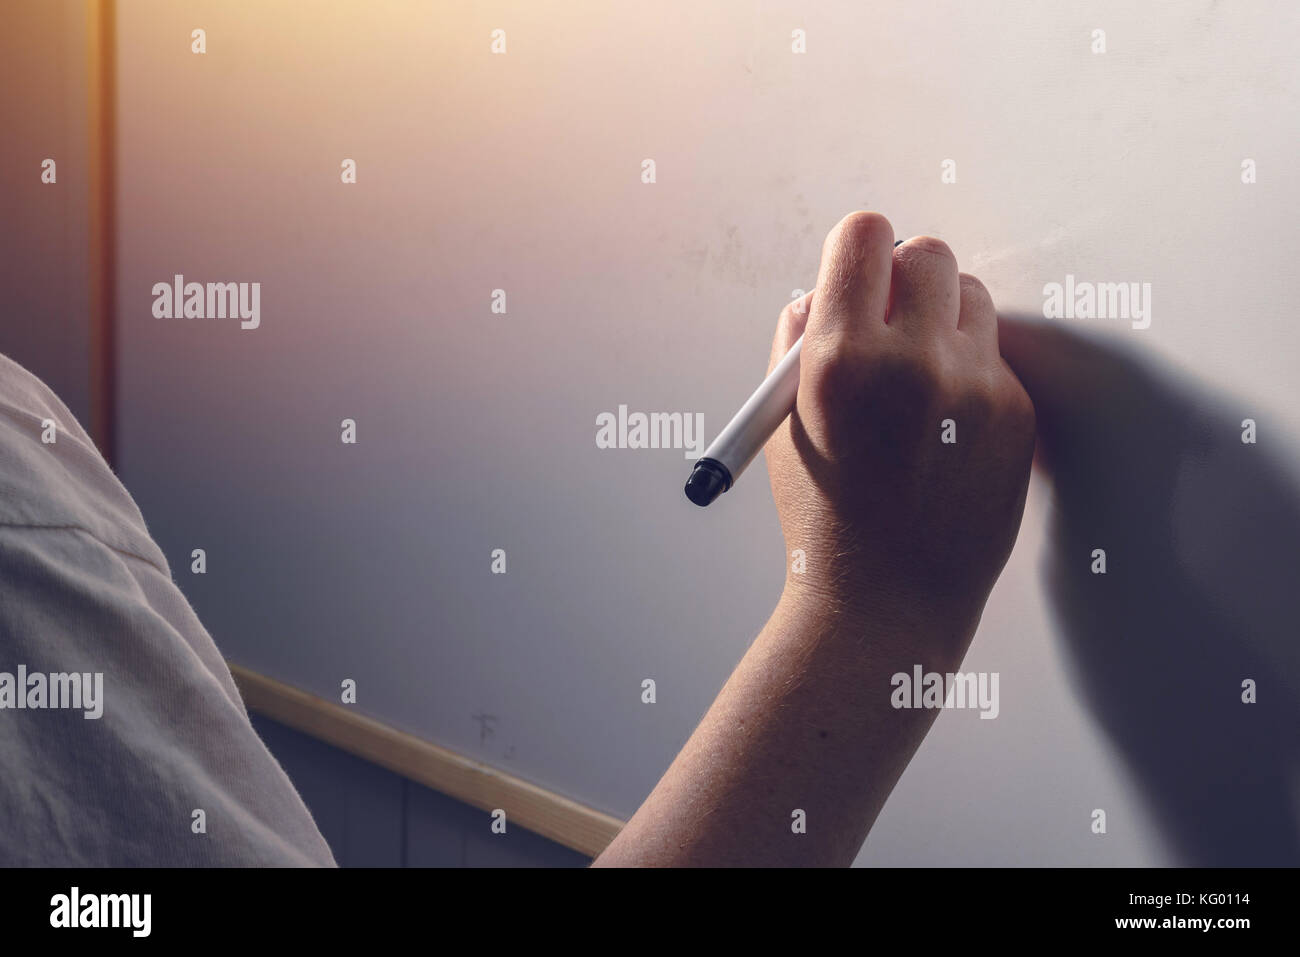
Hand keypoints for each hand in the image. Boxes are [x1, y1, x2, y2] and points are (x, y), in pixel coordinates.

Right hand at [765, 212, 1034, 652]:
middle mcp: (912, 361)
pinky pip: (996, 355)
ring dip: (944, 317)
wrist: (885, 602)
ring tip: (918, 375)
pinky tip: (944, 425)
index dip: (859, 248)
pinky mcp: (1015, 414)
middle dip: (905, 276)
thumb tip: (828, 285)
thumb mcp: (784, 423)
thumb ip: (800, 340)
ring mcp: (973, 387)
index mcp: (840, 358)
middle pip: (929, 252)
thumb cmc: (822, 515)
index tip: (860, 267)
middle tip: (892, 315)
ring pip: (973, 296)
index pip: (865, 235)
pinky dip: (970, 370)